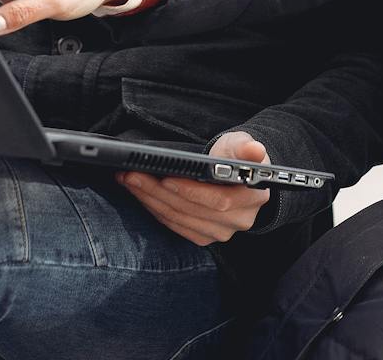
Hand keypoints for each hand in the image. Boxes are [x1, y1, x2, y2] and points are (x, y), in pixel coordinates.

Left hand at [118, 132, 271, 245]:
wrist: (238, 175)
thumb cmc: (237, 157)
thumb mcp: (242, 145)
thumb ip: (246, 146)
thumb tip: (254, 149)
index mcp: (251, 197)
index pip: (219, 201)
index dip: (190, 191)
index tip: (165, 178)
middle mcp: (239, 220)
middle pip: (192, 210)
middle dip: (158, 191)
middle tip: (132, 173)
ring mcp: (221, 232)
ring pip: (178, 219)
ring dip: (150, 199)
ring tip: (129, 179)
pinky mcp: (204, 237)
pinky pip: (174, 225)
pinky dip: (154, 209)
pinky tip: (140, 193)